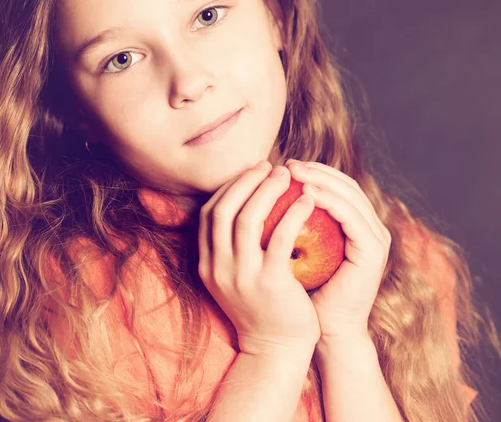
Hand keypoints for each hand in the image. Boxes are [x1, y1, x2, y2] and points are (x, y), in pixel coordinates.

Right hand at [198, 161, 321, 355]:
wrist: (277, 349)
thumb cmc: (264, 306)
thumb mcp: (237, 276)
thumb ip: (234, 247)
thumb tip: (248, 204)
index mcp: (207, 264)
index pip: (209, 214)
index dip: (229, 188)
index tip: (251, 174)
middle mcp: (217, 268)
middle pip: (224, 210)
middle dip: (246, 181)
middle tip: (270, 166)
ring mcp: (241, 276)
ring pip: (247, 218)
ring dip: (267, 190)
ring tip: (288, 176)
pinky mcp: (269, 282)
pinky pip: (281, 237)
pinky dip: (293, 213)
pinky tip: (308, 200)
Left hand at [285, 160, 391, 341]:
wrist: (325, 332)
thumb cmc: (302, 292)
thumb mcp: (293, 249)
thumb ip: (288, 222)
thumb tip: (259, 194)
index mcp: (354, 225)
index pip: (335, 186)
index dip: (311, 171)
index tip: (280, 166)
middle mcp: (370, 227)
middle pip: (344, 184)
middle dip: (315, 169)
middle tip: (286, 163)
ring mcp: (376, 239)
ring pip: (349, 194)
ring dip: (320, 179)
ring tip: (292, 172)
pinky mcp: (374, 252)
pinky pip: (351, 217)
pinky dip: (329, 201)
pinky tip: (304, 194)